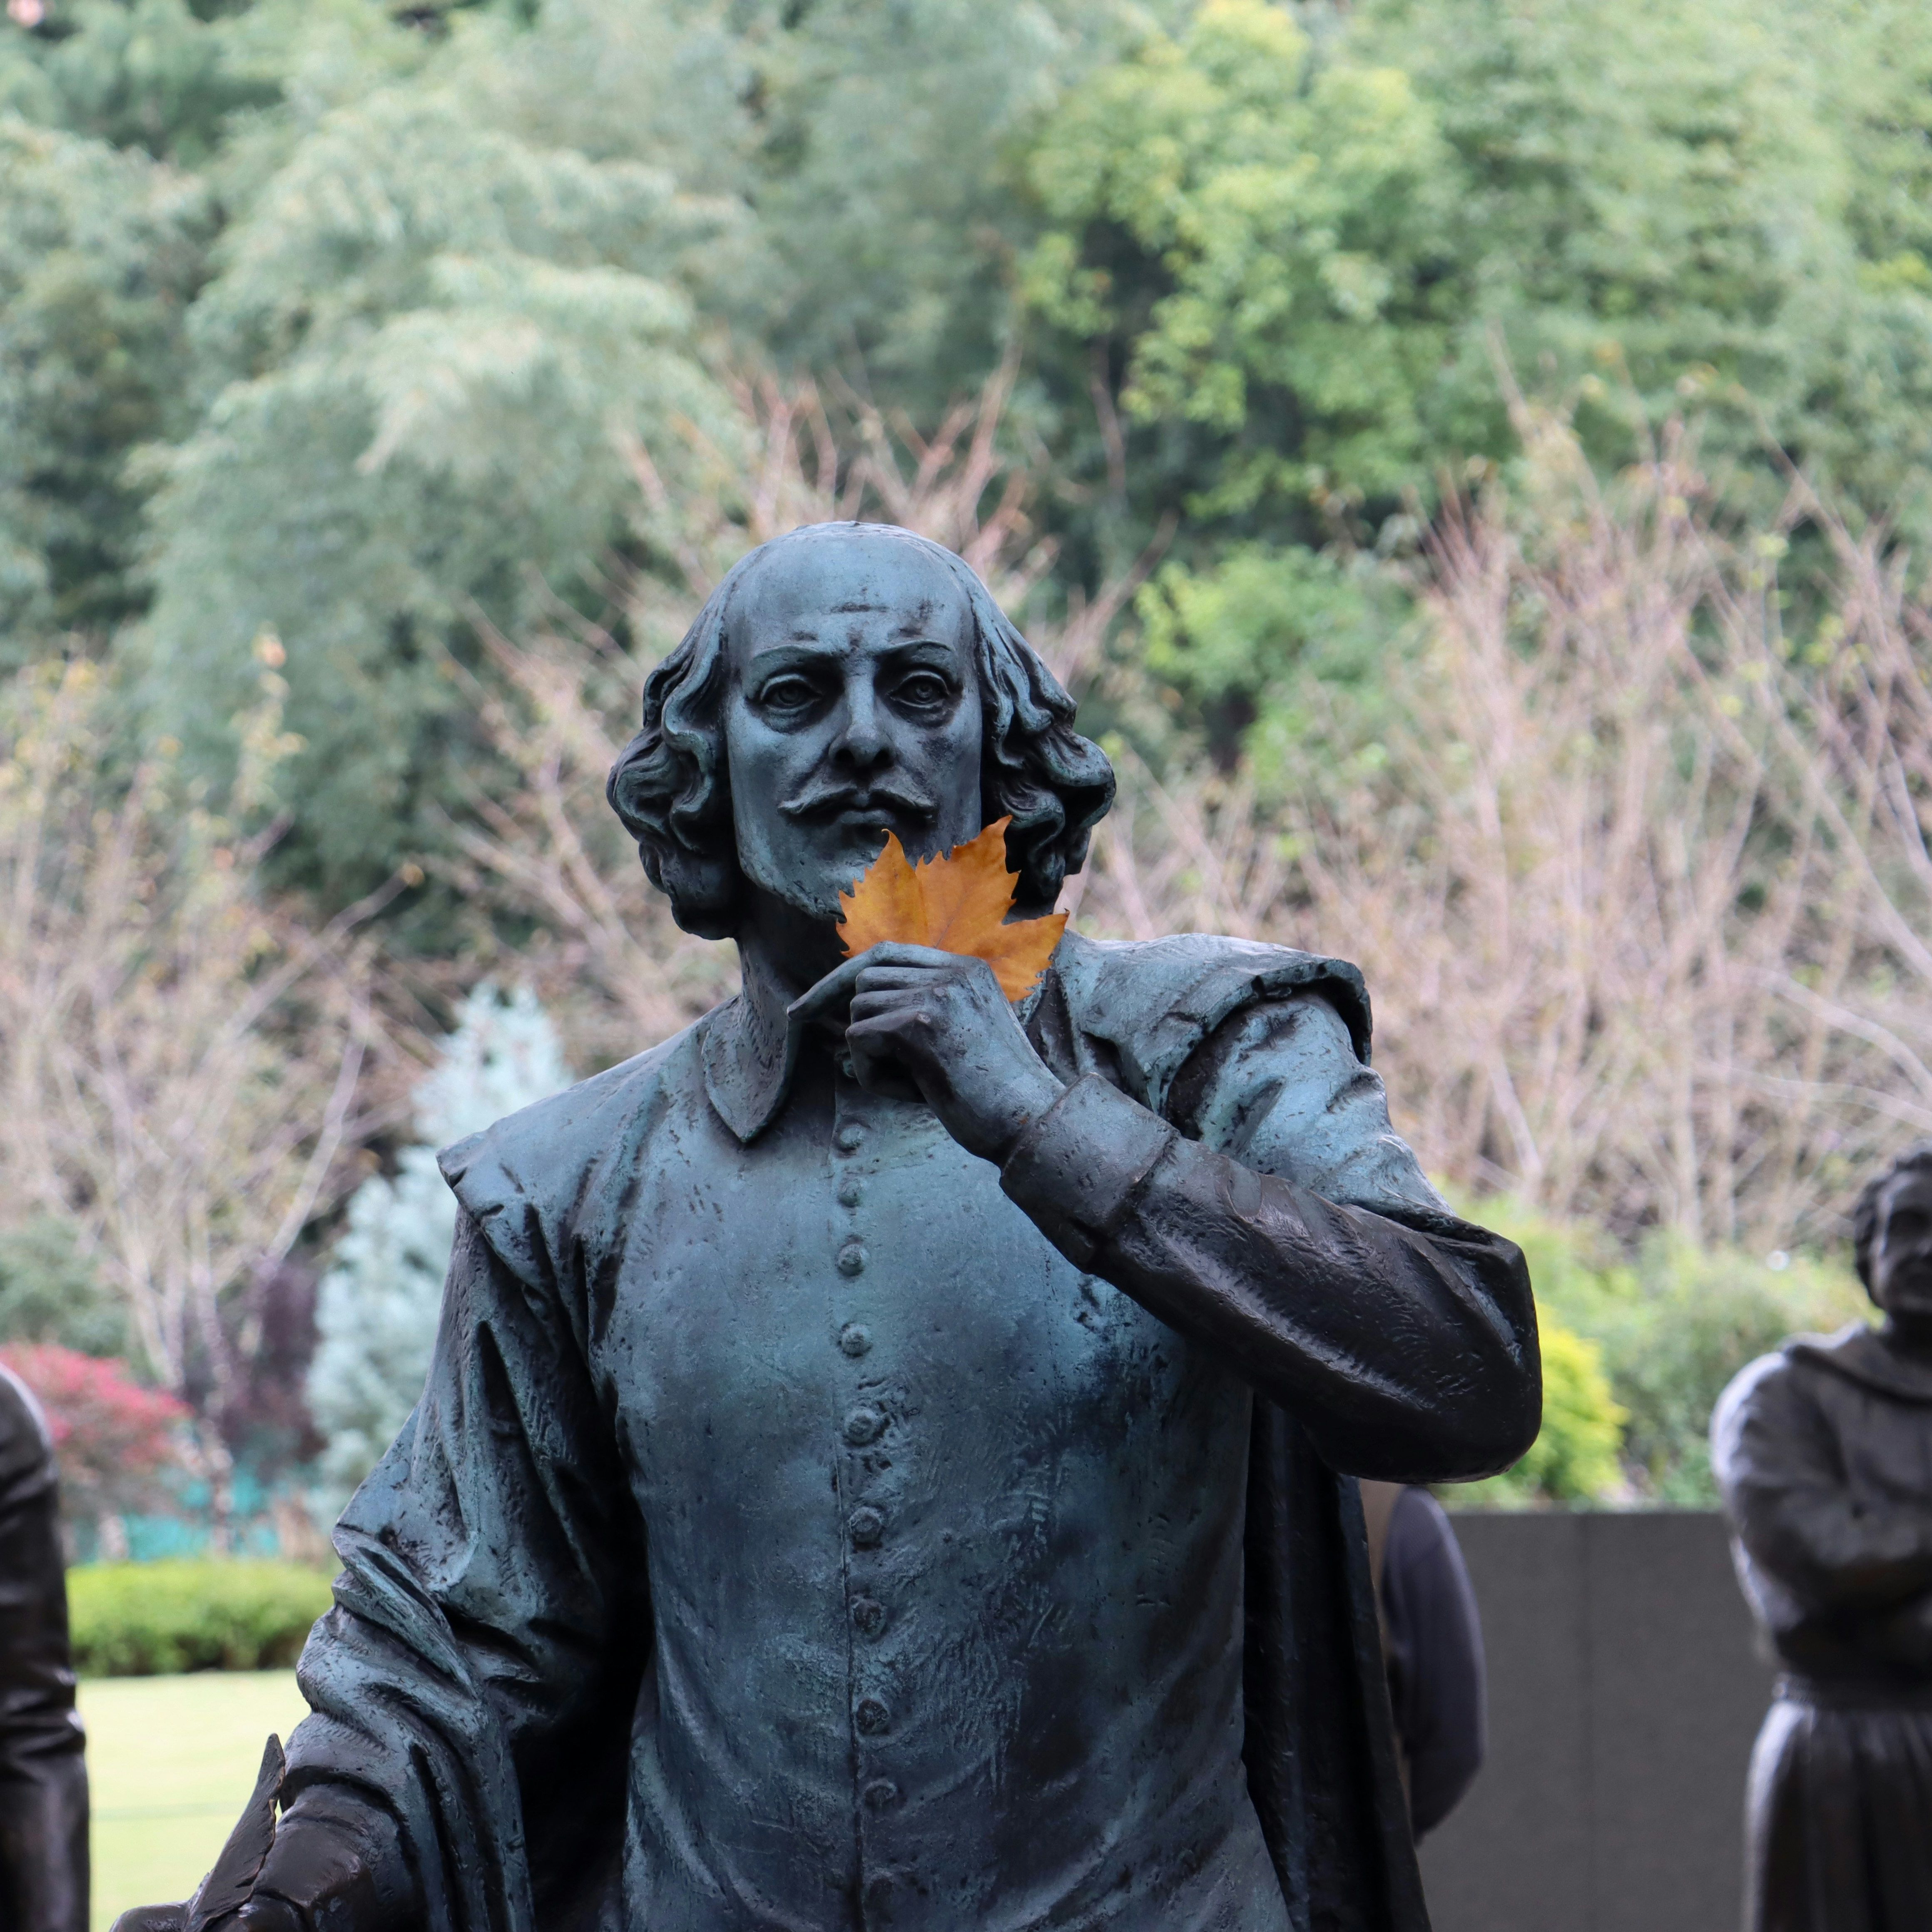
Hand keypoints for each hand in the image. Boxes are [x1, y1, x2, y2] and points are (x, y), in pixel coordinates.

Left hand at [791, 945, 1063, 1162]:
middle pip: (864, 980)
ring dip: (872, 1058)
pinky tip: (913, 1094)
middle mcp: (953, 971)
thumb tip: (850, 1018)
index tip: (805, 1008)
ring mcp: (937, 994)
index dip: (841, 979)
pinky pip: (859, 1042)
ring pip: (858, 1012)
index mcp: (967, 969)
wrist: (1032, 1122)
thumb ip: (920, 1013)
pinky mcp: (920, 1024)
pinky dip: (874, 1077)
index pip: (886, 954)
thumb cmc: (996, 1094)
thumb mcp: (961, 1036)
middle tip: (862, 1064)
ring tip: (914, 1085)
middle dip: (853, 1024)